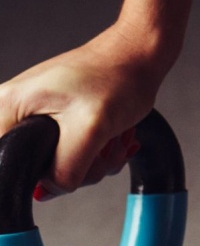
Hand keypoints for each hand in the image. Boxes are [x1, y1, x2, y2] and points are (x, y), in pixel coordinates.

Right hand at [0, 25, 167, 197]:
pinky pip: (71, 156)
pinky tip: (112, 138)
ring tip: (110, 138)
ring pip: (59, 165)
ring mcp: (39, 116)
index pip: (5, 160)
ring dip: (93, 161)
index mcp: (10, 106)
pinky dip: (97, 153)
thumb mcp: (90, 128)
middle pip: (35, 168)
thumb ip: (65, 168)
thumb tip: (51, 190)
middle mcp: (18, 110)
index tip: (68, 160)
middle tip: (99, 147)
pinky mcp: (58, 121)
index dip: (36, 173)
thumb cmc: (116, 75)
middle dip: (77, 167)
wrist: (140, 55)